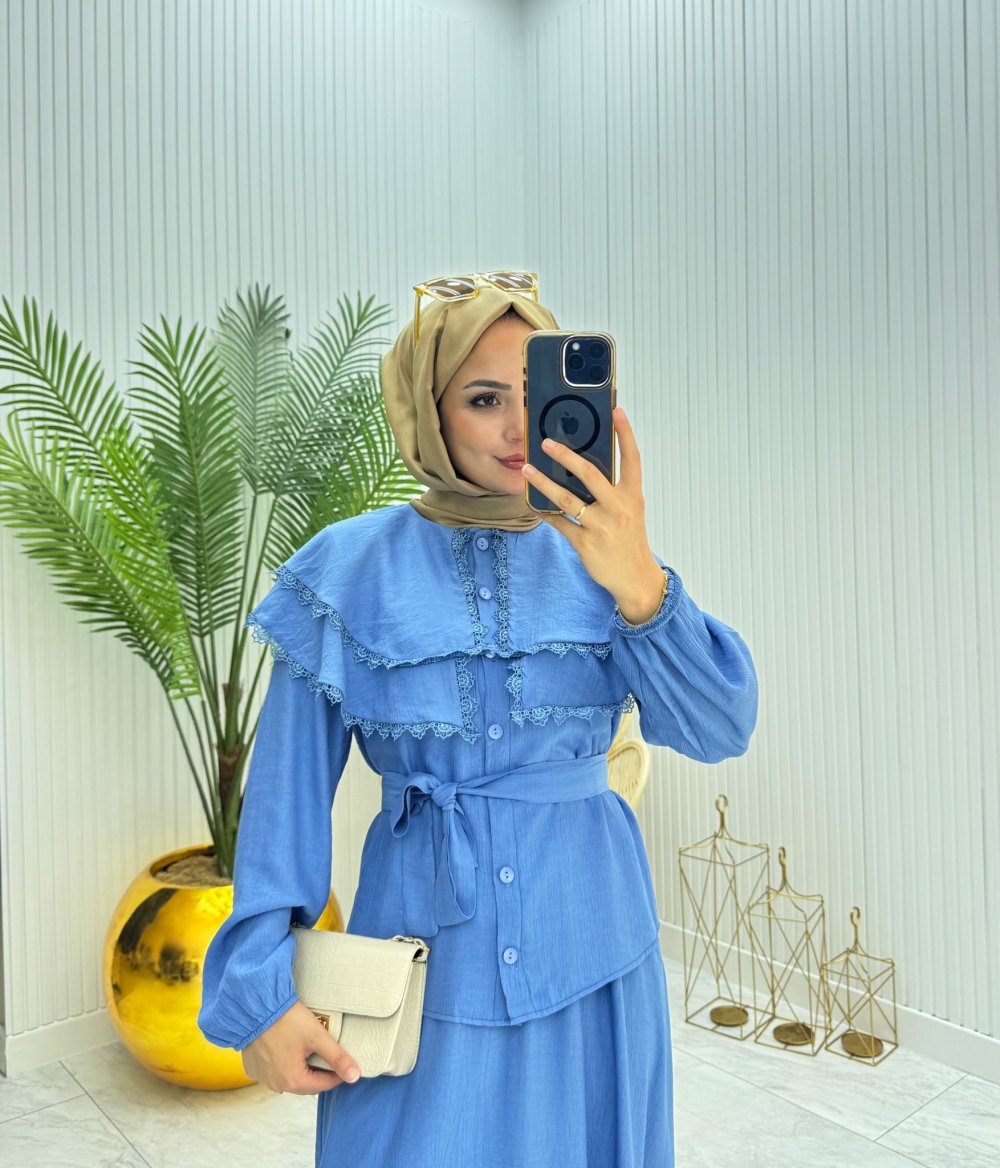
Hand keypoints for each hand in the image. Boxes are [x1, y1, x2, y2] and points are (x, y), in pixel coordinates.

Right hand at [241, 1000, 362, 1094]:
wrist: (256, 1007)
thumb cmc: (287, 1020)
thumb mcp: (317, 1036)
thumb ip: (338, 1057)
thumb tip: (355, 1076)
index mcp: (294, 1081)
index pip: (325, 1084)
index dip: (338, 1073)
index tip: (343, 1060)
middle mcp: (276, 1085)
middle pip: (307, 1084)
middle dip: (319, 1071)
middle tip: (325, 1052)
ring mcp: (263, 1078)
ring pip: (289, 1078)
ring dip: (300, 1069)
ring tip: (307, 1049)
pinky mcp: (253, 1069)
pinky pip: (273, 1072)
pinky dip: (282, 1065)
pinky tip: (286, 1049)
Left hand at [521, 406, 665, 623]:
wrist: (636, 578)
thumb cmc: (630, 541)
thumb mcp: (630, 511)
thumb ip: (613, 491)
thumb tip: (583, 469)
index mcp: (632, 496)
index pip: (631, 459)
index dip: (626, 434)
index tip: (616, 411)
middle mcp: (618, 508)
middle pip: (591, 474)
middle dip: (566, 456)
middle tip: (547, 442)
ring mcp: (601, 527)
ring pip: (567, 499)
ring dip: (544, 482)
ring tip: (527, 469)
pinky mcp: (586, 544)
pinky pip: (560, 524)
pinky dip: (545, 513)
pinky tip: (534, 503)